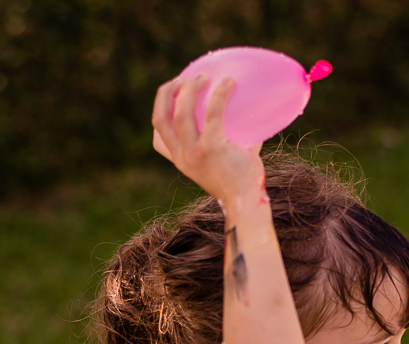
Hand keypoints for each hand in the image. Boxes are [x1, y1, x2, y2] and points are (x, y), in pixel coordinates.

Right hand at [151, 73, 265, 208]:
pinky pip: (212, 115)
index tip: (172, 93)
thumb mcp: (226, 160)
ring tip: (204, 76)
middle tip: (183, 78)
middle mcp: (181, 156)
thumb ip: (231, 139)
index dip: (161, 108)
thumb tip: (249, 114)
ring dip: (189, 90)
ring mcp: (194, 153)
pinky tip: (229, 83)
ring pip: (180, 113)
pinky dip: (219, 96)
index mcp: (181, 160)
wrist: (246, 202)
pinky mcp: (211, 149)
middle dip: (167, 93)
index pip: (159, 133)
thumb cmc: (242, 182)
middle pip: (160, 118)